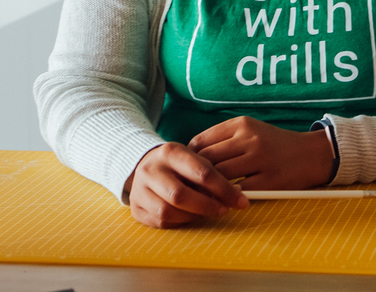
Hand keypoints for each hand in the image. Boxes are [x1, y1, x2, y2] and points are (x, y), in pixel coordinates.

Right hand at [124, 142, 247, 227]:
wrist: (143, 163)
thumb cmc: (177, 164)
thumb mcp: (192, 158)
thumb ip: (211, 173)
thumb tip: (234, 194)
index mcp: (170, 152)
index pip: (201, 172)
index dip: (223, 189)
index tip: (240, 200)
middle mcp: (151, 169)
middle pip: (180, 195)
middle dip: (207, 206)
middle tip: (224, 210)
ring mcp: (139, 189)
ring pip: (168, 212)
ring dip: (192, 217)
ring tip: (205, 213)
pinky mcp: (135, 208)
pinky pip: (160, 222)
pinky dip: (179, 222)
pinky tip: (189, 217)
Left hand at [189, 116, 334, 189]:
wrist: (310, 154)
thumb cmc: (274, 143)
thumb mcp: (250, 130)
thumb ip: (223, 138)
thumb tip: (191, 155)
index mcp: (242, 124)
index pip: (202, 141)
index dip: (190, 158)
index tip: (188, 169)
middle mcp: (250, 138)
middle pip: (208, 159)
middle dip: (195, 175)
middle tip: (190, 186)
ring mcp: (260, 159)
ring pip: (220, 175)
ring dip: (209, 188)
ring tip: (203, 195)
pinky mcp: (269, 179)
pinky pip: (239, 190)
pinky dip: (228, 197)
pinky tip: (224, 200)